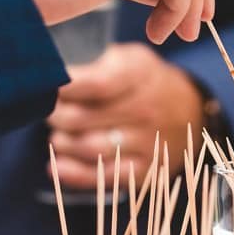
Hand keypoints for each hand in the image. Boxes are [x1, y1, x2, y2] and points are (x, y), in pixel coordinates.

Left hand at [46, 43, 205, 189]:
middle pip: (82, 118)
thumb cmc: (142, 81)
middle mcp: (147, 108)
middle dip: (54, 115)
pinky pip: (103, 176)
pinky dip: (73, 174)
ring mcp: (148, 142)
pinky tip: (56, 165)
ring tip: (57, 134)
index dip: (63, 87)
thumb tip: (50, 73)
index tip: (45, 85)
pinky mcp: (146, 170)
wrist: (189, 111)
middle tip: (47, 111)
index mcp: (140, 73)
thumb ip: (93, 63)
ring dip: (61, 143)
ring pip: (88, 148)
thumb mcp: (127, 59)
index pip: (96, 84)